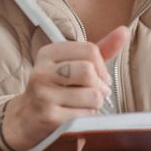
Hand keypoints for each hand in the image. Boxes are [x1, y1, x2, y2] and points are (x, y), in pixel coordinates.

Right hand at [5, 26, 127, 150]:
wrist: (26, 119)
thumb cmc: (57, 88)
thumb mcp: (74, 65)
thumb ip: (101, 50)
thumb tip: (124, 31)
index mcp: (48, 53)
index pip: (90, 50)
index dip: (102, 66)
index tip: (99, 76)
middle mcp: (42, 72)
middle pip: (89, 70)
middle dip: (100, 85)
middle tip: (96, 91)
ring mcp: (44, 95)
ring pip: (92, 95)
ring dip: (96, 103)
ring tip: (85, 104)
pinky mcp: (49, 118)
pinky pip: (86, 115)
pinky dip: (88, 117)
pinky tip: (77, 116)